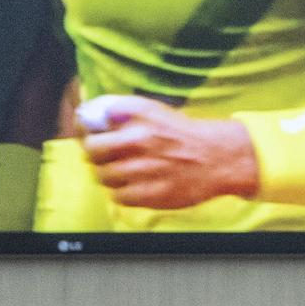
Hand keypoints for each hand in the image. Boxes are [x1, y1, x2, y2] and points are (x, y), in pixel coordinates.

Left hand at [78, 96, 258, 208]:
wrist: (219, 157)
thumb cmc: (183, 134)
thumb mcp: (154, 111)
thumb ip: (121, 109)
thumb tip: (89, 114)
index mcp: (140, 118)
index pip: (92, 125)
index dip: (85, 131)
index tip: (88, 135)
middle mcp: (142, 141)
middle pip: (94, 152)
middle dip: (94, 154)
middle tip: (103, 156)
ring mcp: (147, 170)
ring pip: (104, 176)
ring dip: (107, 174)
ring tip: (120, 172)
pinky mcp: (153, 194)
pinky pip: (119, 196)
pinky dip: (121, 192)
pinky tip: (132, 185)